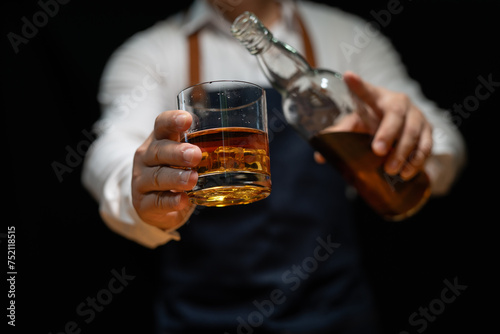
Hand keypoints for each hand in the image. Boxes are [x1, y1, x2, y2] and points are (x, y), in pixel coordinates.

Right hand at [131, 110, 201, 228]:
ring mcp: (142, 181)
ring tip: (193, 179)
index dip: (172, 120)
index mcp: (159, 139)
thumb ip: (206, 142)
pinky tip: (183, 200)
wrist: (157, 204)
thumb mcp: (187, 153)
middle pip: (159, 151)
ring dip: (176, 177)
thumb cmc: (176, 171)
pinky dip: (171, 201)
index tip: (187, 119)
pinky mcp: (144, 204)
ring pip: (157, 177)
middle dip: (177, 153)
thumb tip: (248, 135)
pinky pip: (156, 202)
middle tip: (195, 154)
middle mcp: (146, 158)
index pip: (162, 124)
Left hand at [343, 71, 432, 179]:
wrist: (399, 128)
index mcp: (377, 97)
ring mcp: (416, 115)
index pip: (366, 90)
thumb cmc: (372, 123)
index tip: (348, 77)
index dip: (358, 85)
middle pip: (396, 114)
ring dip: (403, 152)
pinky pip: (427, 145)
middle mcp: (399, 102)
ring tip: (391, 170)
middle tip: (378, 151)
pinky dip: (418, 160)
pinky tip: (407, 173)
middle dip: (388, 133)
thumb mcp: (356, 125)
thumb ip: (340, 136)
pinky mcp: (428, 130)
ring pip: (414, 131)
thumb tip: (319, 158)